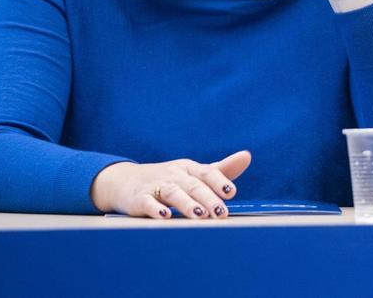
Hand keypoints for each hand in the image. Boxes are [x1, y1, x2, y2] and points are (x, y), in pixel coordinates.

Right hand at [90, 150, 251, 218]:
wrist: (125, 181)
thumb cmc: (168, 178)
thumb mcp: (193, 173)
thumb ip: (220, 170)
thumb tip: (247, 156)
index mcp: (190, 169)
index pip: (207, 172)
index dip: (220, 181)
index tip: (231, 192)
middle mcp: (174, 175)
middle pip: (193, 185)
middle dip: (208, 199)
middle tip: (221, 213)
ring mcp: (156, 186)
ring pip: (173, 193)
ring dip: (186, 204)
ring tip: (199, 215)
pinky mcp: (139, 199)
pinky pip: (147, 203)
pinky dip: (155, 209)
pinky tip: (164, 216)